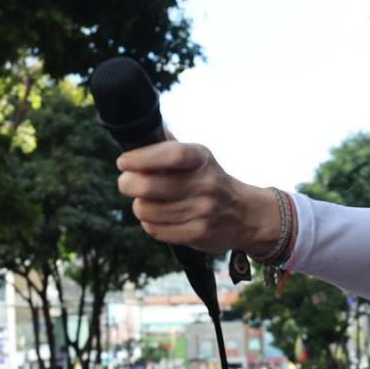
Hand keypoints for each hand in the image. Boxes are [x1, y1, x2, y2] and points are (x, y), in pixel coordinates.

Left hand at [116, 140, 273, 254]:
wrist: (246, 214)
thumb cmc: (211, 181)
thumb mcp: (199, 158)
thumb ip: (170, 146)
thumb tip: (139, 134)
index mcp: (202, 159)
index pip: (170, 154)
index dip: (141, 158)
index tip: (123, 162)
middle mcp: (204, 184)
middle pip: (148, 186)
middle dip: (128, 184)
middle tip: (126, 182)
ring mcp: (202, 211)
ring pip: (147, 210)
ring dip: (139, 206)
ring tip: (147, 202)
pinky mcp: (198, 234)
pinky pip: (156, 230)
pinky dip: (150, 223)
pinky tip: (158, 217)